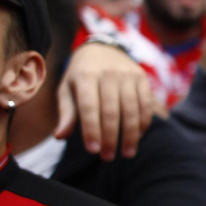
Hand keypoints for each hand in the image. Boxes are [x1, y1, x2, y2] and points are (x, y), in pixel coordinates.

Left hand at [55, 41, 161, 159]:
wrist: (102, 48)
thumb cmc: (80, 75)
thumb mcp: (67, 89)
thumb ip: (66, 113)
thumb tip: (60, 136)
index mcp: (85, 76)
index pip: (89, 107)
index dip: (91, 130)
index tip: (93, 151)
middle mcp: (108, 74)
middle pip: (112, 111)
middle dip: (111, 137)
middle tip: (108, 157)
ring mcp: (128, 75)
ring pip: (132, 109)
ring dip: (130, 134)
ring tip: (127, 153)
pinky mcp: (142, 78)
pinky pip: (146, 104)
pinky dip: (143, 123)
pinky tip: (138, 137)